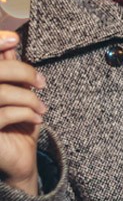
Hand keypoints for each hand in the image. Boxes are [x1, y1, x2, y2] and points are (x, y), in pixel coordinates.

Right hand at [0, 30, 45, 196]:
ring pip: (0, 94)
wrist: (17, 161)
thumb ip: (8, 72)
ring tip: (42, 107)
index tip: (14, 39)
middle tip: (42, 83)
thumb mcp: (14, 95)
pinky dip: (26, 113)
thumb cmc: (15, 125)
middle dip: (23, 74)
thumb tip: (10, 43)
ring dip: (28, 98)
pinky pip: (3, 115)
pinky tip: (37, 118)